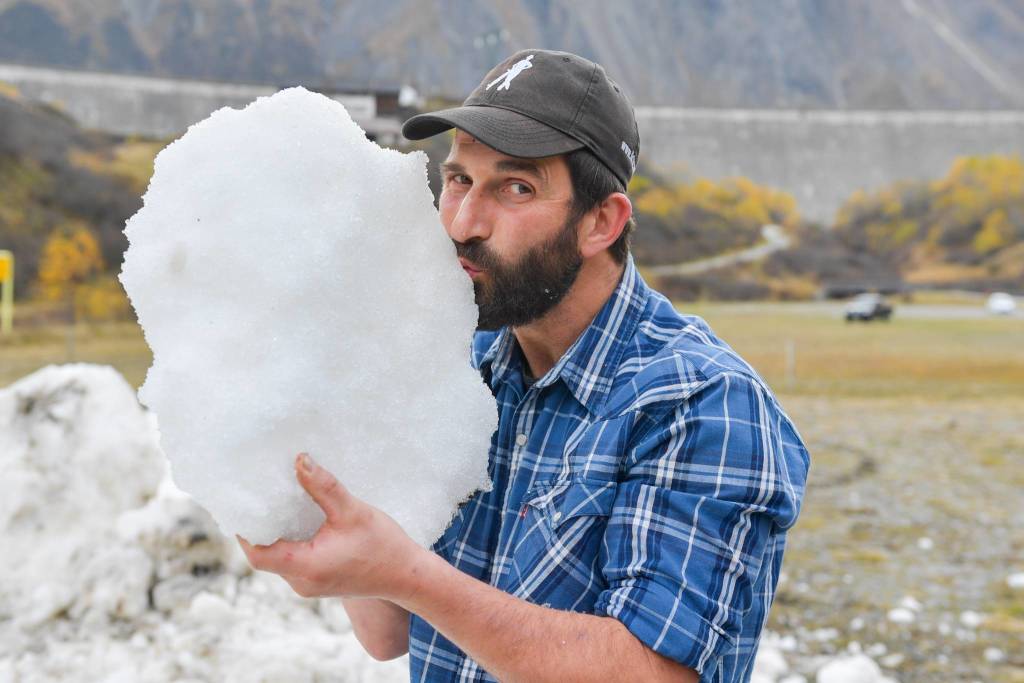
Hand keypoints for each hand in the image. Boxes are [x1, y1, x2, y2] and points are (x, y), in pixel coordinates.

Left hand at [237, 452, 423, 600]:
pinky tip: (296, 521)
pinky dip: (288, 543)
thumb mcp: (352, 510)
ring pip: (278, 560)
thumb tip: (299, 460)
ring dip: (275, 535)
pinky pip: (292, 562)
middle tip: (255, 497)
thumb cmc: (382, 544)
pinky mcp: (317, 582)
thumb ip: (323, 487)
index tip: (242, 504)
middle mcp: (302, 582)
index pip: (258, 554)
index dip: (245, 531)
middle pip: (265, 557)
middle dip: (259, 529)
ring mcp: (309, 585)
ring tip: (275, 505)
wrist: (406, 576)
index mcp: (307, 566)